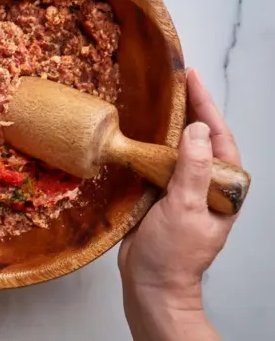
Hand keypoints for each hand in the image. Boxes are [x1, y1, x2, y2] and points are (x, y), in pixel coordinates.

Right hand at [118, 68, 240, 339]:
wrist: (150, 284)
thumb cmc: (173, 253)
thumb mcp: (186, 209)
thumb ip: (191, 169)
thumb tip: (194, 129)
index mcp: (222, 186)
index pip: (218, 136)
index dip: (205, 104)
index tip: (191, 77)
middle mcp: (205, 182)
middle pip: (199, 135)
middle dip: (189, 106)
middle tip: (172, 79)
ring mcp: (183, 186)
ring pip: (178, 145)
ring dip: (168, 121)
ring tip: (155, 96)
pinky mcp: (161, 191)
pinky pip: (158, 158)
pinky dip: (150, 141)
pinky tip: (139, 129)